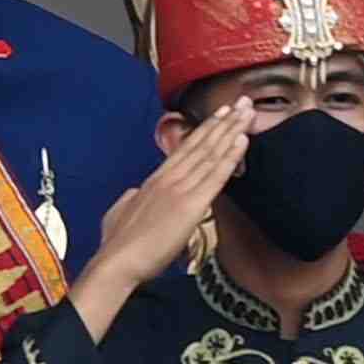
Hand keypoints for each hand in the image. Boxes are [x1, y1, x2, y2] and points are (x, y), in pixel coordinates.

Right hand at [70, 105, 250, 339]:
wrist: (116, 262)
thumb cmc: (116, 244)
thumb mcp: (119, 212)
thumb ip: (130, 199)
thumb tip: (134, 193)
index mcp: (155, 180)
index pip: (185, 149)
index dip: (205, 129)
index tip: (220, 113)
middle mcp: (169, 178)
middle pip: (202, 144)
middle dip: (224, 121)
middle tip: (243, 101)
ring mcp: (181, 188)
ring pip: (211, 154)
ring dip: (232, 131)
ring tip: (248, 111)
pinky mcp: (192, 204)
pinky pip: (216, 176)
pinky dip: (231, 156)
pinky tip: (243, 141)